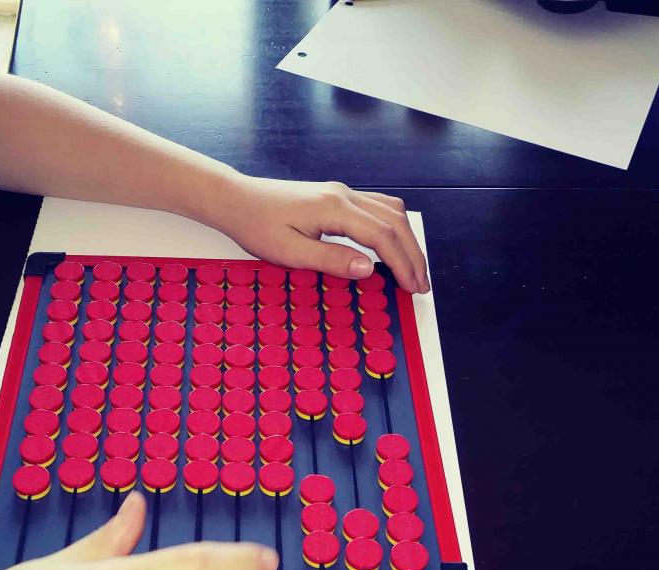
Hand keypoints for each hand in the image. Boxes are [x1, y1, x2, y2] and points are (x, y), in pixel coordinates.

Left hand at [210, 174, 429, 294]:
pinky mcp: (338, 196)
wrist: (237, 200)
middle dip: (413, 255)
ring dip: (407, 240)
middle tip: (422, 285)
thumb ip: (331, 260)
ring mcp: (343, 193)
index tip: (413, 288)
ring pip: (391, 212)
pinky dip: (394, 227)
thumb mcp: (290, 253)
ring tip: (414, 269)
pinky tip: (395, 244)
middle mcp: (344, 195)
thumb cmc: (257, 226)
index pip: (383, 236)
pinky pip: (379, 207)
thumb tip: (369, 269)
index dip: (403, 264)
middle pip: (395, 222)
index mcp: (334, 208)